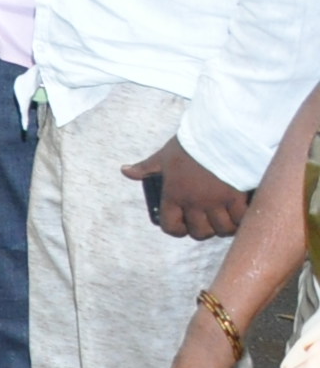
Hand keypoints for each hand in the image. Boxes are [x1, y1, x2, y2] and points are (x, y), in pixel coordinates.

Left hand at [122, 137, 250, 239]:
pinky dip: (242, 220)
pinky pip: (241, 219)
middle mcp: (193, 202)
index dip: (176, 229)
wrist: (219, 134)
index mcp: (173, 194)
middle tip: (208, 222)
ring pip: (222, 230)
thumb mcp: (164, 156)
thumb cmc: (190, 145)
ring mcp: (216, 202)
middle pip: (199, 233)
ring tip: (226, 219)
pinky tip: (242, 213)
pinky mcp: (236, 197)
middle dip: (204, 231)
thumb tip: (125, 171)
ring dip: (224, 227)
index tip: (183, 226)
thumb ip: (146, 167)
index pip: (170, 225)